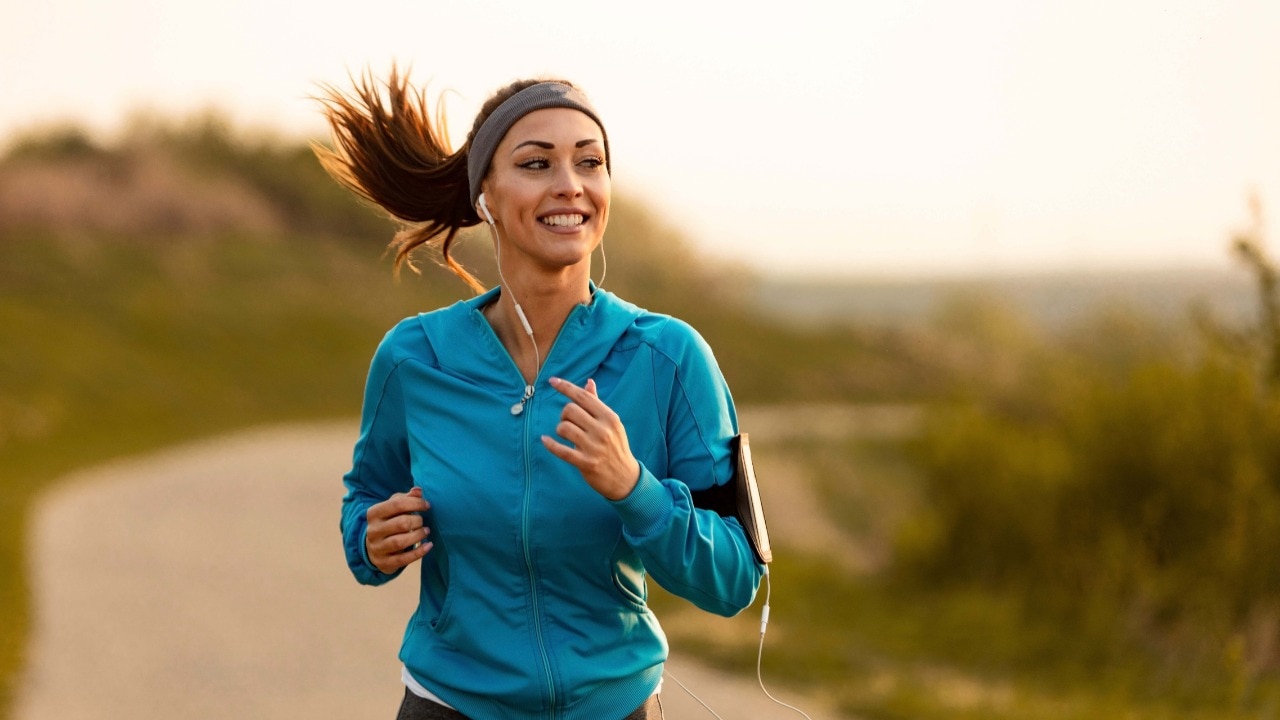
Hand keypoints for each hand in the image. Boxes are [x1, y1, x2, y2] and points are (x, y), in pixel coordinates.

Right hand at [365, 486, 431, 573]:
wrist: (373, 549)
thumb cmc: (388, 523)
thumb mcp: (393, 508)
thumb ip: (405, 498)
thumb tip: (418, 490)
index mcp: (374, 513)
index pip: (396, 504)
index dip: (415, 503)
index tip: (427, 505)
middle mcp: (373, 531)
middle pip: (401, 523)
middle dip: (417, 521)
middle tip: (422, 521)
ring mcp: (377, 548)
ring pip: (400, 542)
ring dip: (418, 536)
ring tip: (426, 531)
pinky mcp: (384, 563)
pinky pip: (403, 559)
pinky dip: (419, 552)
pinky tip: (428, 546)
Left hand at [542, 377, 640, 500]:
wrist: (625, 477)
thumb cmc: (616, 446)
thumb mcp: (611, 424)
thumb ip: (597, 404)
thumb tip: (588, 382)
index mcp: (609, 417)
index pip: (583, 397)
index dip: (565, 387)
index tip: (552, 381)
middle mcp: (603, 430)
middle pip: (570, 410)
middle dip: (564, 415)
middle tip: (568, 422)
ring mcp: (594, 447)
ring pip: (564, 428)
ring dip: (560, 430)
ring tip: (566, 435)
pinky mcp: (586, 463)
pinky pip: (561, 450)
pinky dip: (550, 444)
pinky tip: (545, 440)